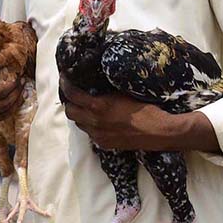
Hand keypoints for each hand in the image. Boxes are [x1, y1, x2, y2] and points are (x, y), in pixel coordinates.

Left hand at [60, 76, 184, 150]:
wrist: (158, 132)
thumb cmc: (145, 109)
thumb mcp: (124, 93)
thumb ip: (106, 92)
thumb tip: (95, 85)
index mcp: (99, 106)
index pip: (73, 95)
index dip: (65, 84)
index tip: (64, 78)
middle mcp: (94, 122)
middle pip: (70, 112)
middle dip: (69, 102)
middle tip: (74, 94)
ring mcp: (98, 135)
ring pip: (79, 124)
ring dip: (79, 114)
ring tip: (86, 107)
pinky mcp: (104, 144)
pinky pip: (90, 133)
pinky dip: (90, 125)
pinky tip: (99, 120)